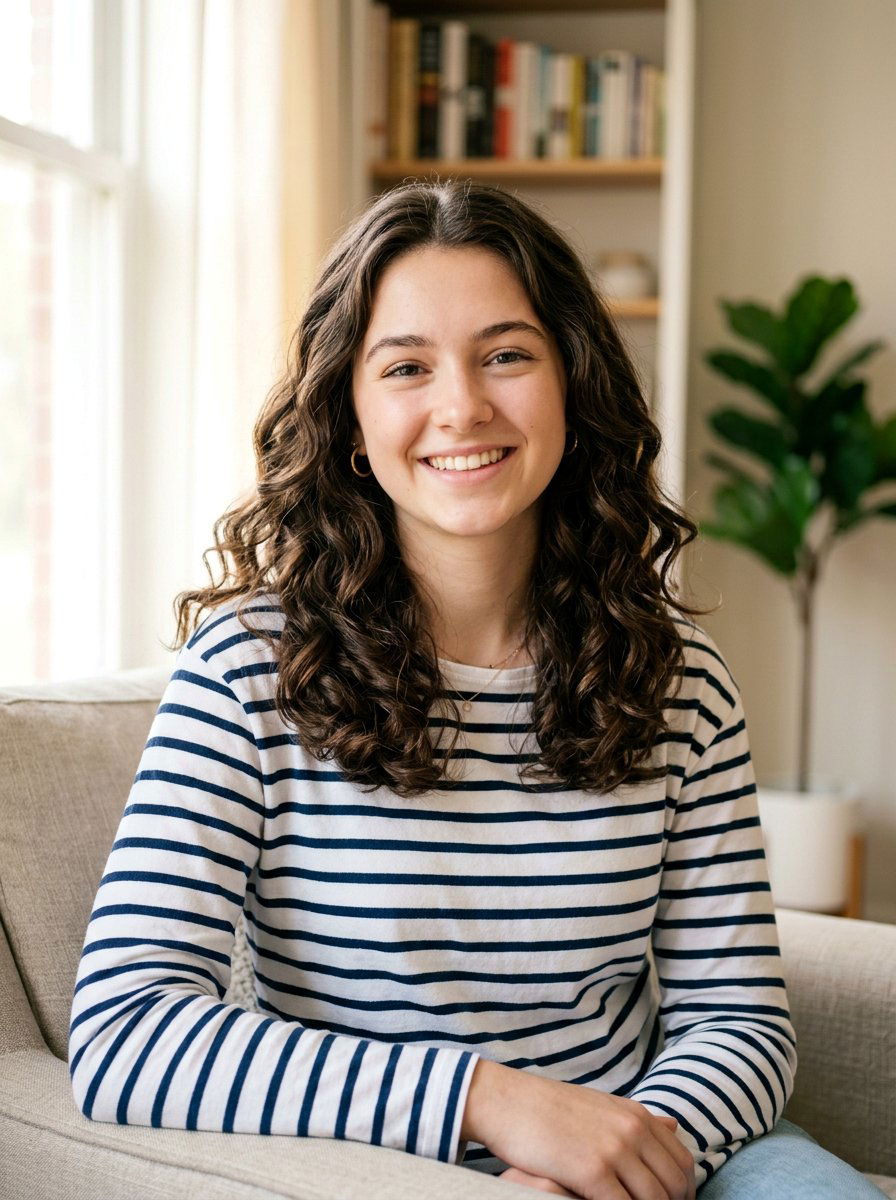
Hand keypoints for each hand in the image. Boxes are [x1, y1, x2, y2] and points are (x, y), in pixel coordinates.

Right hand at [461, 1060, 695, 1199]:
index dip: (684, 1191)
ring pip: (654, 1199)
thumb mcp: (602, 1105)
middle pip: (674, 1184)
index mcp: (636, 1115)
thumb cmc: (550, 1107)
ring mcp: (613, 1150)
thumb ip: (638, 1120)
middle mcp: (632, 1130)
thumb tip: (674, 1126)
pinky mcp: (592, 1172)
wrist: (509, 1101)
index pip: (682, 1161)